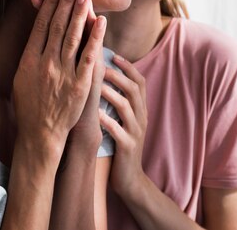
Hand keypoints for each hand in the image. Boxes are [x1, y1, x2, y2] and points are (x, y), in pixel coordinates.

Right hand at [13, 0, 105, 155]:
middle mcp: (45, 63)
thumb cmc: (28, 106)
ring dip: (80, 12)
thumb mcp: (19, 77)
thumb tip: (35, 29)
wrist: (39, 134)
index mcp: (28, 59)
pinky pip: (88, 57)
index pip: (42, 23)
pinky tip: (101, 21)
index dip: (52, 1)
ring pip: (72, 36)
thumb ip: (29, 53)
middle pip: (58, 24)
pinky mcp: (79, 85)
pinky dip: (95, 38)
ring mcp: (62, 73)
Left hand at [98, 55, 147, 195]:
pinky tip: (95, 114)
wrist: (130, 179)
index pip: (140, 82)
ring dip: (112, 94)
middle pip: (135, 90)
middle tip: (102, 66)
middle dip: (119, 76)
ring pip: (127, 107)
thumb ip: (119, 103)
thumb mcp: (125, 122)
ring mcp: (135, 132)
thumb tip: (105, 79)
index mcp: (141, 110)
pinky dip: (107, 120)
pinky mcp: (128, 146)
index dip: (128, 67)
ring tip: (96, 86)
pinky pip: (118, 130)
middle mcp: (141, 118)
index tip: (113, 55)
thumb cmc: (121, 146)